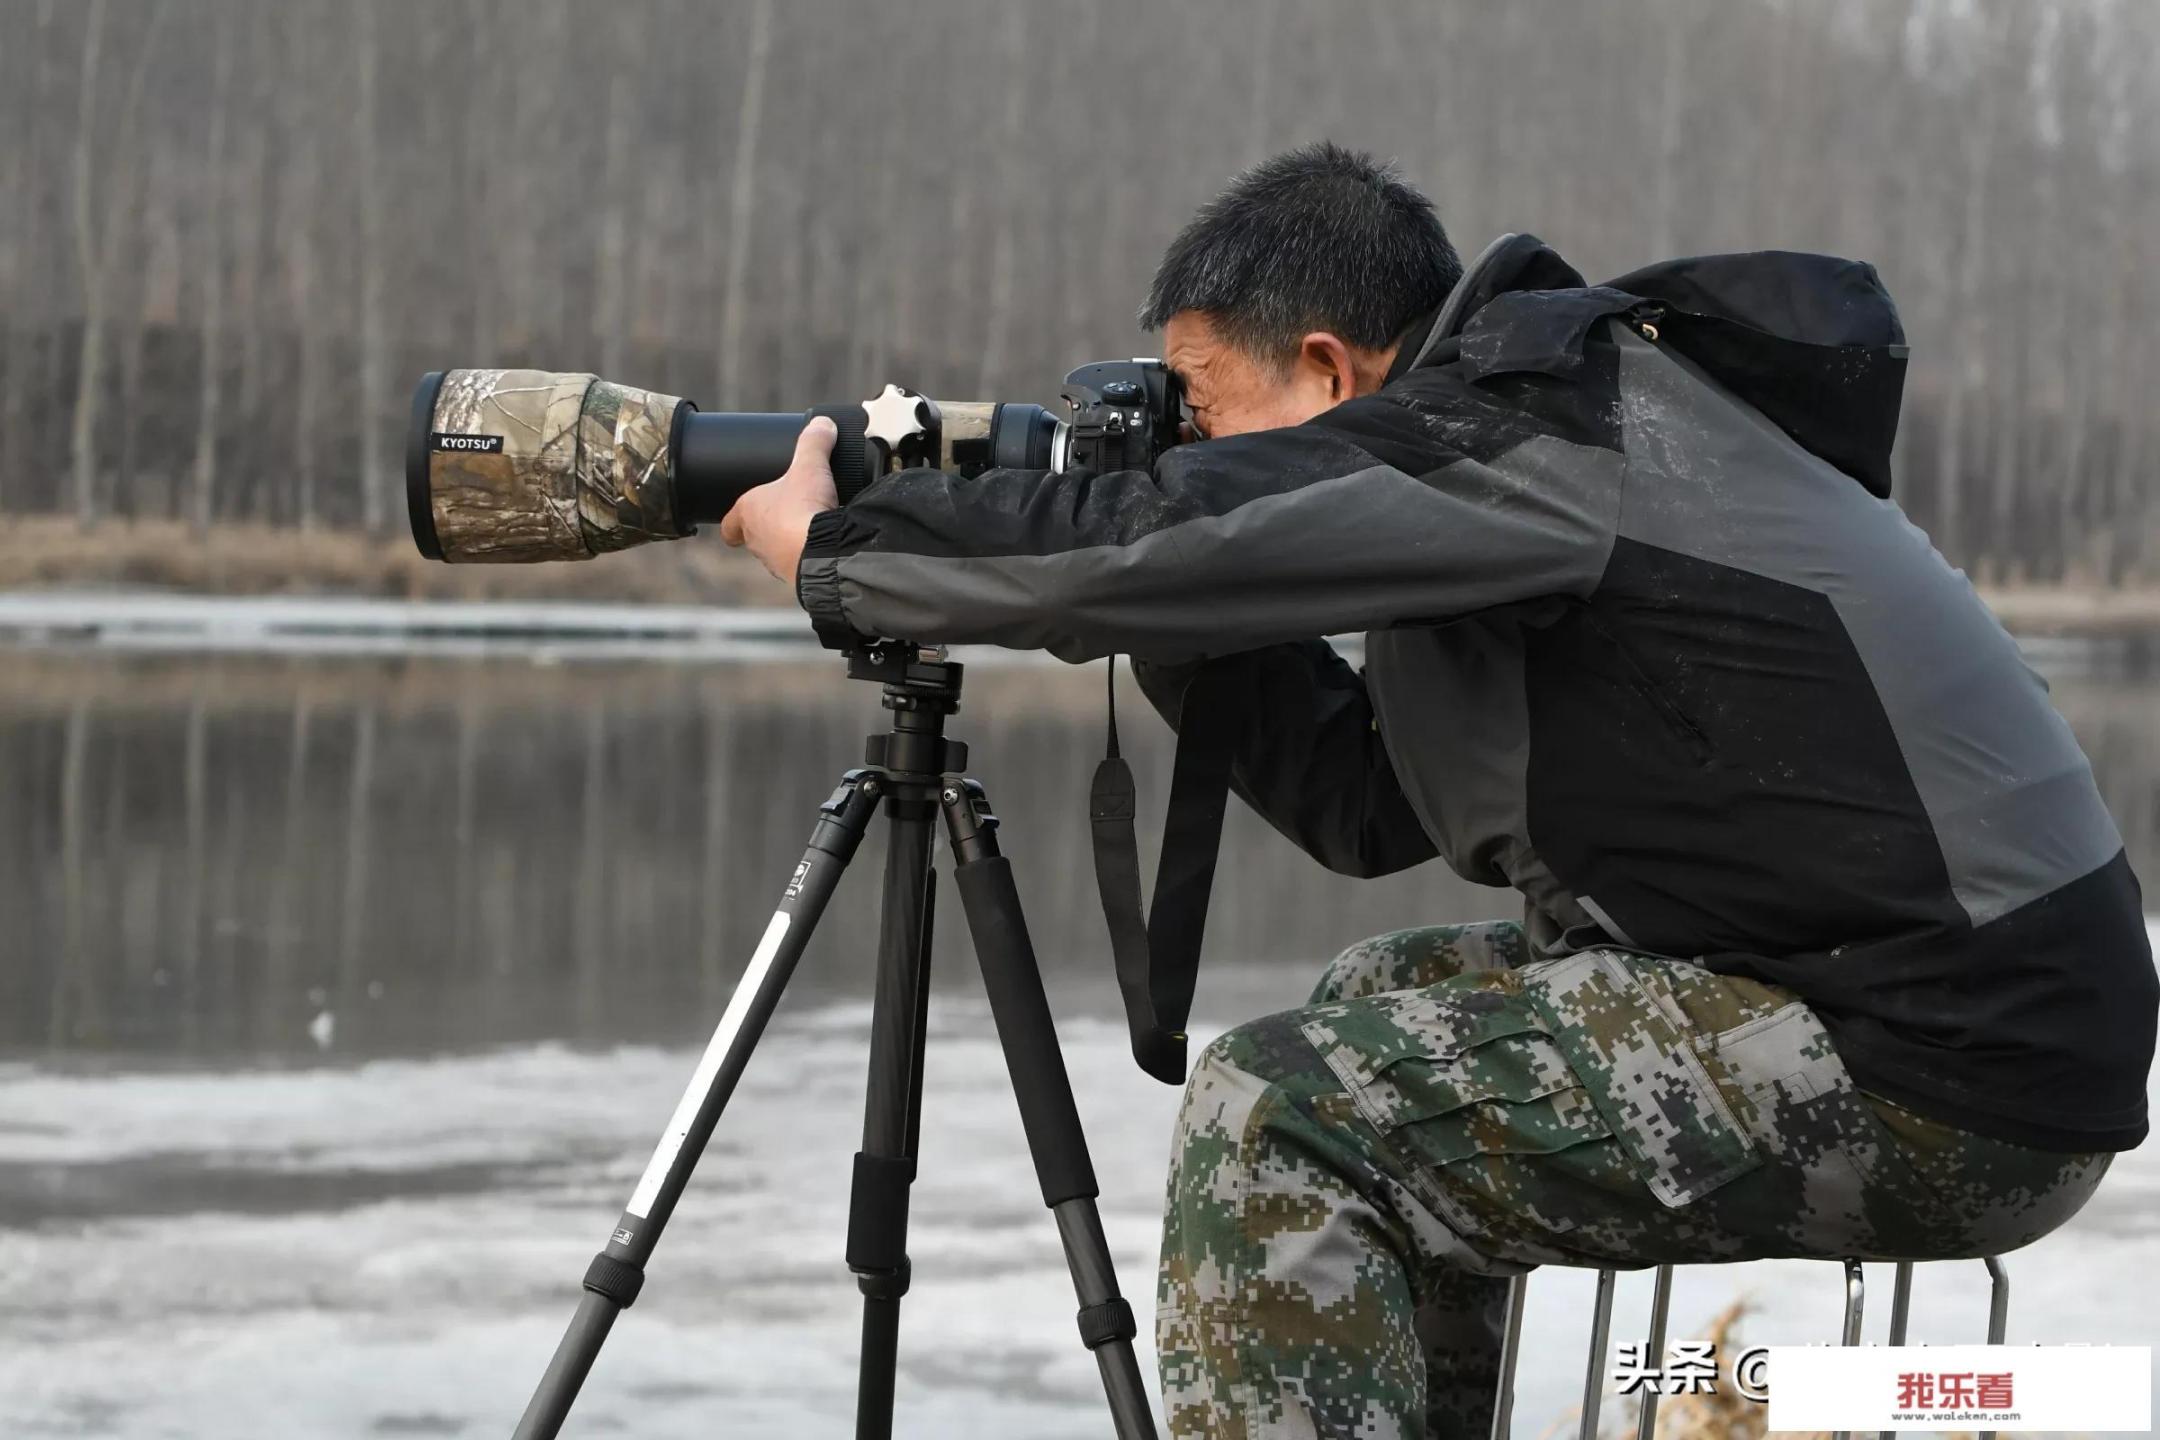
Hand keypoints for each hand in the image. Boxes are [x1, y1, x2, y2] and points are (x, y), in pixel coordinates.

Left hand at [719, 416, 839, 585]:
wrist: (824, 552)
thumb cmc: (804, 509)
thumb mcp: (810, 466)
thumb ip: (814, 442)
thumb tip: (822, 424)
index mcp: (747, 512)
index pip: (729, 523)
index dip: (732, 521)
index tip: (738, 520)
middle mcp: (756, 540)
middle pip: (753, 536)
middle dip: (768, 526)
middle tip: (785, 515)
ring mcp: (774, 562)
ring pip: (775, 553)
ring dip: (787, 543)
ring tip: (808, 530)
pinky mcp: (796, 576)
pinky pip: (798, 565)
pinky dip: (806, 557)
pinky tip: (823, 547)